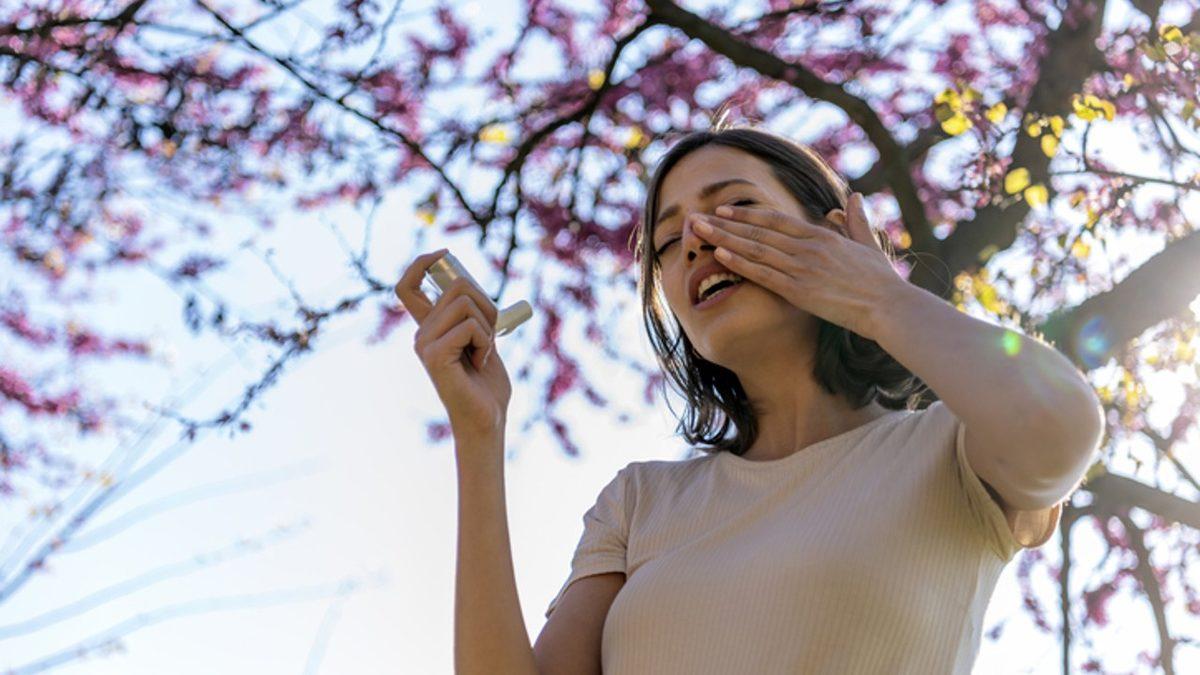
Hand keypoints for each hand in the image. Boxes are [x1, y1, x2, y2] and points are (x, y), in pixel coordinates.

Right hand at [395, 249, 511, 447]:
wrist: (487, 419)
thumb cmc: (487, 384)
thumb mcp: (482, 339)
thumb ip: (474, 314)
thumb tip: (469, 284)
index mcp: (430, 327)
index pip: (407, 286)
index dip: (421, 263)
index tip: (444, 253)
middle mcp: (421, 333)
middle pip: (457, 286)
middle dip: (487, 306)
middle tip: (489, 338)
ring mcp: (424, 344)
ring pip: (465, 303)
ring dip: (488, 327)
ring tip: (483, 354)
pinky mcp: (433, 355)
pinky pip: (469, 326)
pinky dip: (486, 342)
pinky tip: (480, 364)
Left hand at [688, 192, 910, 340]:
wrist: (888, 306)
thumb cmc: (880, 279)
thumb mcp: (867, 243)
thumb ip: (855, 220)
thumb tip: (852, 197)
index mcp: (821, 235)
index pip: (776, 219)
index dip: (746, 214)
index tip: (724, 209)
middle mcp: (807, 247)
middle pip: (758, 231)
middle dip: (724, 223)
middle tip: (697, 217)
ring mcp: (802, 268)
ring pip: (755, 249)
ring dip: (724, 239)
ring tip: (700, 231)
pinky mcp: (799, 290)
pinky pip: (763, 274)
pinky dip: (740, 263)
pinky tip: (721, 255)